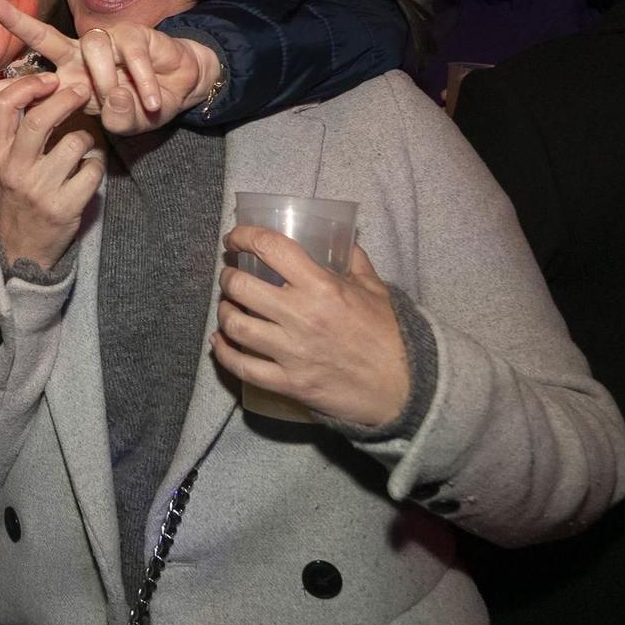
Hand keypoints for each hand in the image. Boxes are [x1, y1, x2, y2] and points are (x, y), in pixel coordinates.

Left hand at [0, 0, 222, 135]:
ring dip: (108, 81)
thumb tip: (111, 98)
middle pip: (43, 36)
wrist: (180, 86)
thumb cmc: (142, 104)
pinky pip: (131, 57)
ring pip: (93, 50)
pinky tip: (152, 101)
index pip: (24, 86)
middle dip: (16, 20)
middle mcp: (78, 57)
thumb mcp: (122, 122)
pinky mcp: (134, 35)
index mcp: (66, 81)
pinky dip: (144, 84)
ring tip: (127, 103)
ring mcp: (105, 42)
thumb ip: (115, 119)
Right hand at [0, 72, 103, 271]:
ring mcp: (40, 190)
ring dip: (87, 137)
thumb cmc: (12, 199)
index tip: (48, 80)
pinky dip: (95, 165)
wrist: (16, 251)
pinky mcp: (65, 208)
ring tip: (83, 144)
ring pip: (75, 142)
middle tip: (83, 90)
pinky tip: (87, 171)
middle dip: (67, 98)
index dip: (29, 85)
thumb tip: (32, 90)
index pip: (4, 107)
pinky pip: (93, 170)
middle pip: (41, 119)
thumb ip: (10, 133)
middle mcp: (15, 170)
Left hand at [209, 226, 409, 427]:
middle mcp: (300, 316)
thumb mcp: (376, 289)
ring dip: (224, 311)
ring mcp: (291, 352)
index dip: (245, 236)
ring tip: (228, 306)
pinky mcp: (288, 383)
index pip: (271, 249)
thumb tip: (341, 239)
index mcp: (322, 287)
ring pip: (236, 326)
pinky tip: (219, 341)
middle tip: (231, 275)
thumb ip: (354, 261)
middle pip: (241, 286)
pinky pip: (243, 367)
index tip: (235, 237)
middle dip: (228, 276)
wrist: (404, 388)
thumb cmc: (390, 336)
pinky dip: (224, 352)